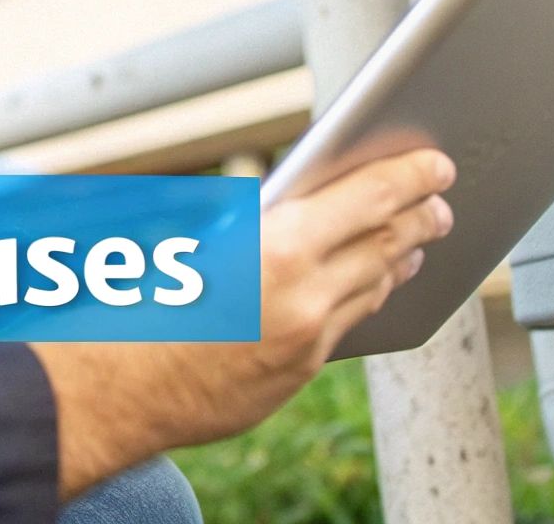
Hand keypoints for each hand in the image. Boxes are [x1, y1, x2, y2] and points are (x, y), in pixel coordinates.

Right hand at [31, 147, 455, 497]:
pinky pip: (345, 327)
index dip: (412, 177)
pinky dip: (365, 297)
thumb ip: (268, 221)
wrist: (112, 390)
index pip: (371, 199)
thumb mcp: (204, 237)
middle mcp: (303, 296)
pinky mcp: (297, 375)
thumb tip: (315, 202)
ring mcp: (306, 342)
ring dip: (400, 258)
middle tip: (441, 202)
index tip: (438, 164)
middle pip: (387, 245)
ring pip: (373, 289)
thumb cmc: (139, 297)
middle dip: (420, 218)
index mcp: (278, 246)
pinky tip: (371, 285)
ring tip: (416, 240)